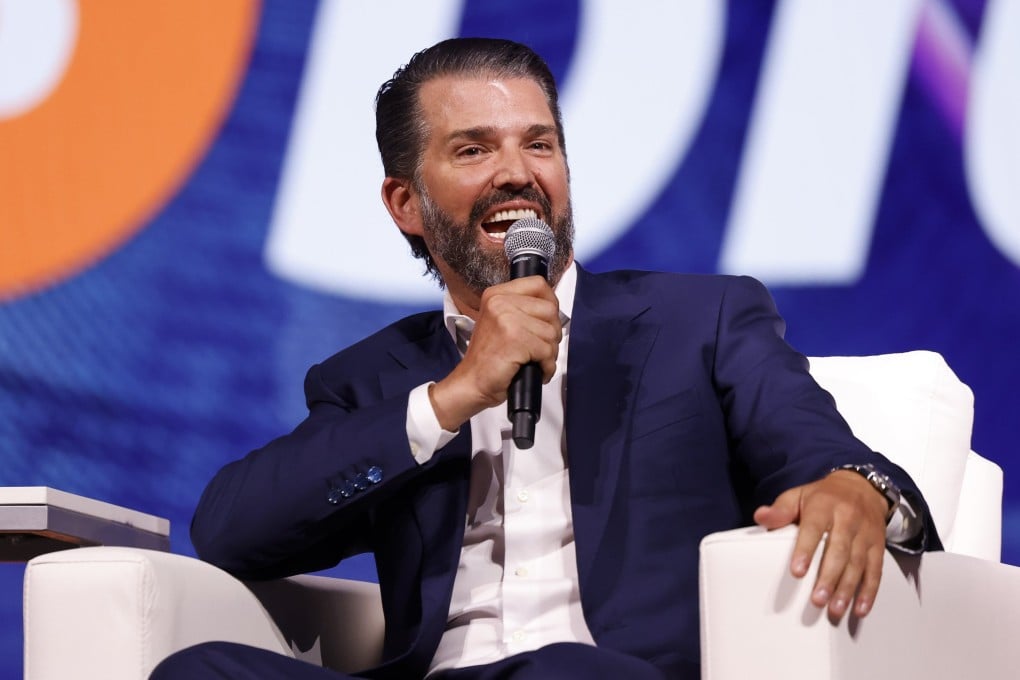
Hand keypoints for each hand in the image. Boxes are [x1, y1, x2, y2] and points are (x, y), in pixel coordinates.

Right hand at [429, 276, 560, 429]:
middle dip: (552, 333)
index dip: (551, 303)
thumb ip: (522, 309)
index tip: (547, 321)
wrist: (471, 383)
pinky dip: (547, 366)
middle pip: (550, 310)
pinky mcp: (515, 340)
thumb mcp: (500, 321)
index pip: (538, 284)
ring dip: (549, 353)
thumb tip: (553, 307)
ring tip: (534, 361)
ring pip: (551, 333)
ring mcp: (507, 320)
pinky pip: (547, 351)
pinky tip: (535, 370)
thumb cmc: (488, 358)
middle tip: (539, 348)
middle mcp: (500, 303)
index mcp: (496, 295)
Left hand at [753, 470, 889, 620]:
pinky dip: (869, 591)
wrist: (862, 488)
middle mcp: (848, 519)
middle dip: (829, 576)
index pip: (813, 528)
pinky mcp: (878, 546)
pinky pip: (875, 570)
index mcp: (824, 506)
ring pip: (858, 563)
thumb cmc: (823, 497)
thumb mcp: (799, 495)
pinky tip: (860, 609)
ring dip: (847, 588)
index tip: (797, 571)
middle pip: (839, 550)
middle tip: (817, 599)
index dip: (805, 550)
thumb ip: (780, 509)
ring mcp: (865, 533)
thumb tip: (760, 517)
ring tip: (835, 609)